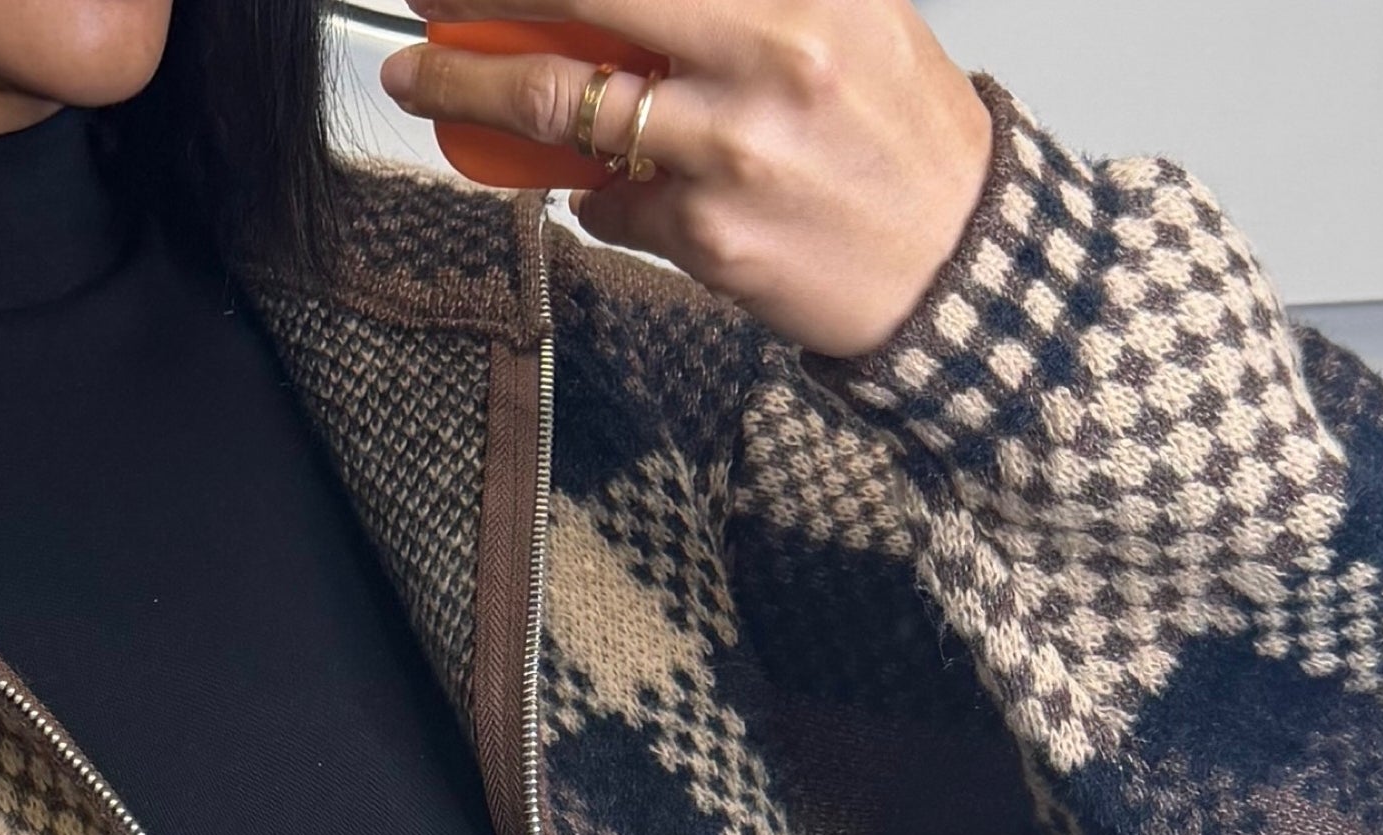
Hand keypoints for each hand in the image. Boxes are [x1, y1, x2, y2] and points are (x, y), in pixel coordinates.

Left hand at [377, 0, 996, 358]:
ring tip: (428, 82)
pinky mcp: (711, 240)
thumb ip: (730, 5)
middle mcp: (768, 61)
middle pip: (578, 12)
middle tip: (421, 0)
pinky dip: (598, 192)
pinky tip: (610, 185)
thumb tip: (608, 7)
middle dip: (477, 4)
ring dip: (476, 94)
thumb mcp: (838, 17)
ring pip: (567, 113)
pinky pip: (614, 204)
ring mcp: (733, 157)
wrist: (961, 260)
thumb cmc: (896, 134)